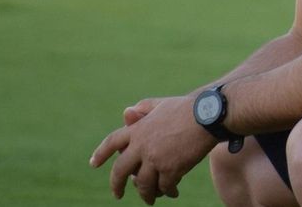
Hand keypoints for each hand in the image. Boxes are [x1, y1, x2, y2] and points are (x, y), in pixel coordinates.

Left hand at [90, 95, 217, 203]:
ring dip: (147, 194)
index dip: (101, 154)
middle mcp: (142, 145)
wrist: (207, 116)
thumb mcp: (161, 104)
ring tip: (151, 199)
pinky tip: (172, 192)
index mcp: (138, 128)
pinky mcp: (171, 169)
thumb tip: (127, 113)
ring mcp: (155, 159)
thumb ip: (143, 108)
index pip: (112, 142)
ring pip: (144, 185)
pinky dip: (167, 191)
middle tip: (117, 194)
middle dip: (117, 185)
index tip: (93, 164)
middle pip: (121, 171)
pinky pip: (164, 187)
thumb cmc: (187, 108)